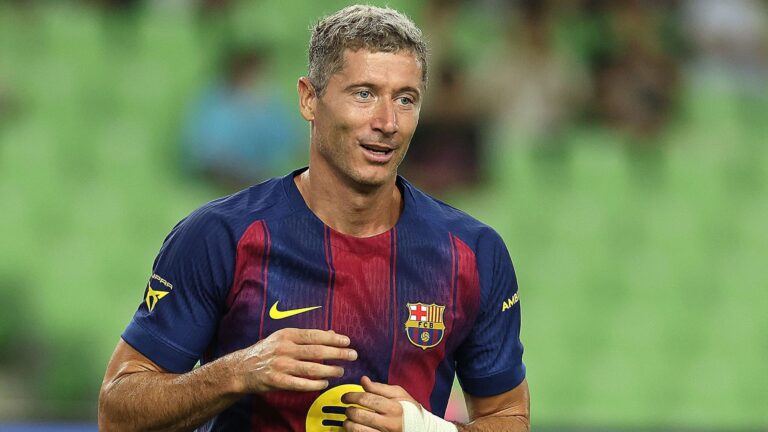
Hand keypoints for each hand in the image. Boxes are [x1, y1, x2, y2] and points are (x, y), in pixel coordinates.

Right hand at [227, 328, 356, 393]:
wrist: (242, 368)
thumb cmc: (267, 351)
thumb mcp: (284, 338)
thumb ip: (307, 337)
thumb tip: (332, 334)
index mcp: (287, 335)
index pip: (314, 336)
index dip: (333, 339)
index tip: (347, 341)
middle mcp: (284, 348)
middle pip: (316, 351)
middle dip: (337, 353)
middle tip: (352, 355)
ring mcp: (280, 365)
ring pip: (311, 368)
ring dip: (329, 370)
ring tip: (341, 370)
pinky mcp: (277, 381)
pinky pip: (300, 384)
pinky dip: (315, 384)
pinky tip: (324, 383)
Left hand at [341, 376, 417, 431]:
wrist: (421, 429)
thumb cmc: (409, 409)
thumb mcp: (399, 394)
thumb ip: (379, 387)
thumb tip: (363, 380)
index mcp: (394, 407)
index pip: (366, 399)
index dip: (351, 396)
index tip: (345, 397)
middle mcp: (389, 423)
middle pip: (359, 415)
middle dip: (349, 410)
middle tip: (348, 408)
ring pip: (356, 429)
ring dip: (348, 423)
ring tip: (350, 419)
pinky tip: (356, 427)